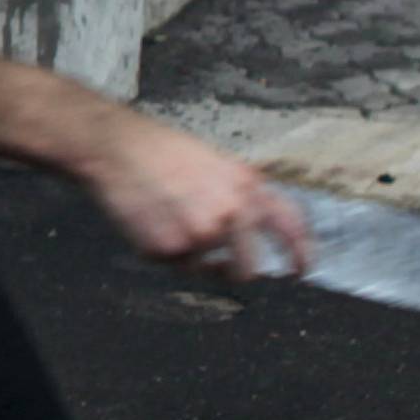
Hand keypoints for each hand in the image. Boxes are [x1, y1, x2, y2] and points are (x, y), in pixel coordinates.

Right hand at [76, 111, 311, 281]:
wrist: (117, 148)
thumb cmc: (162, 150)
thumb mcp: (216, 161)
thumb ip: (242, 192)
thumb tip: (260, 227)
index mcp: (247, 186)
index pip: (289, 226)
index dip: (302, 253)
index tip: (302, 270)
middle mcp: (231, 213)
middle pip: (248, 269)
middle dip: (237, 271)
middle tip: (223, 266)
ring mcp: (201, 234)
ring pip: (204, 266)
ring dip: (192, 254)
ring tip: (169, 221)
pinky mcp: (170, 249)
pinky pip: (173, 263)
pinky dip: (161, 248)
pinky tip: (148, 219)